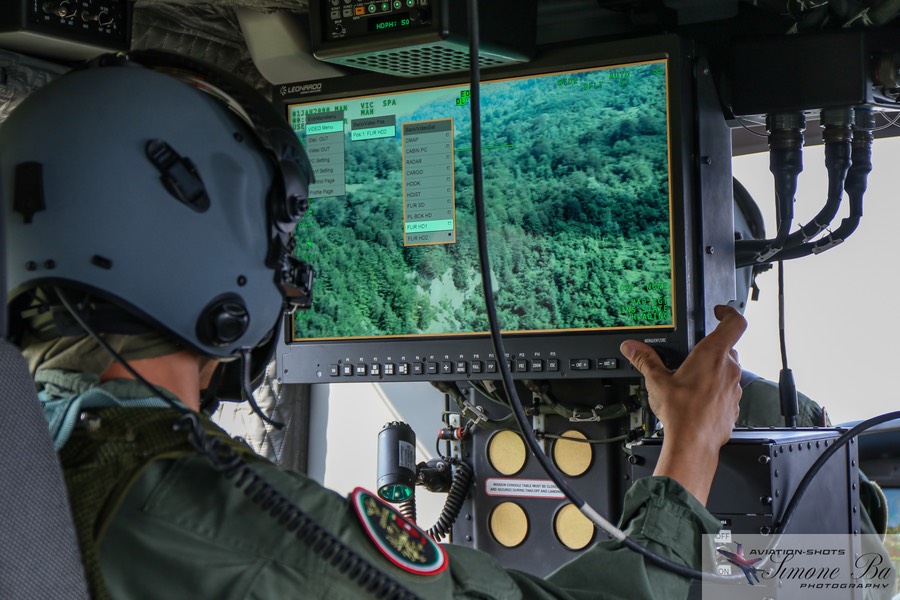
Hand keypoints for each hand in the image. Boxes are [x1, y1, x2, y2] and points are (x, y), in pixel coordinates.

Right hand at [620, 305, 745, 503]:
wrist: (693, 443)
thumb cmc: (681, 412)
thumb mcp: (657, 380)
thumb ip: (645, 359)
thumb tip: (632, 347)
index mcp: (712, 355)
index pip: (734, 323)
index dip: (728, 312)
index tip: (719, 312)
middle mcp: (728, 369)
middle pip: (728, 348)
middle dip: (712, 349)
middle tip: (693, 355)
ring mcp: (734, 388)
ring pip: (728, 370)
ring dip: (714, 371)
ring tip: (691, 381)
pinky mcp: (734, 405)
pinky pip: (728, 391)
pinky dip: (716, 391)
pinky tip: (698, 400)